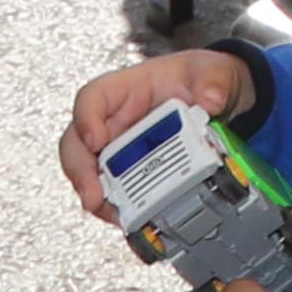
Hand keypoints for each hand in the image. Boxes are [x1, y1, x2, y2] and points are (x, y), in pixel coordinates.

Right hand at [60, 45, 266, 214]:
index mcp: (125, 89)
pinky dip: (118, 208)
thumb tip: (211, 101)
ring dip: (97, 197)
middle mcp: (112, 121)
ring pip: (89, 174)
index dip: (86, 119)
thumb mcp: (211, 71)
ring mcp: (117, 149)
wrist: (213, 99)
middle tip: (93, 196)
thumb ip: (213, 81)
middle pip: (77, 144)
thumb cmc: (197, 79)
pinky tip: (131, 220)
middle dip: (80, 173)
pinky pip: (113, 193)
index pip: (92, 98)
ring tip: (115, 215)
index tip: (95, 140)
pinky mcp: (128, 174)